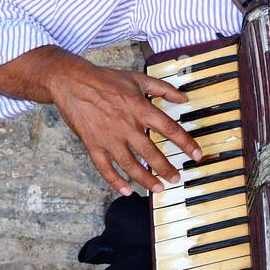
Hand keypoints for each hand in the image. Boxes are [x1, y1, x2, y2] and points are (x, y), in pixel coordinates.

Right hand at [46, 55, 202, 196]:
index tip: (197, 155)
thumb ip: (164, 89)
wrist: (72, 82)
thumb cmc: (106, 79)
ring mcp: (109, 137)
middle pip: (151, 153)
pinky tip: (126, 190)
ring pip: (130, 165)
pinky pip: (105, 168)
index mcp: (140, 108)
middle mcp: (127, 125)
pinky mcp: (93, 145)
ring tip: (157, 188)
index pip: (169, 129)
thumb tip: (184, 98)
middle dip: (166, 169)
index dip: (186, 143)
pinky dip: (115, 181)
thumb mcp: (138, 78)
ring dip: (145, 179)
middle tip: (176, 178)